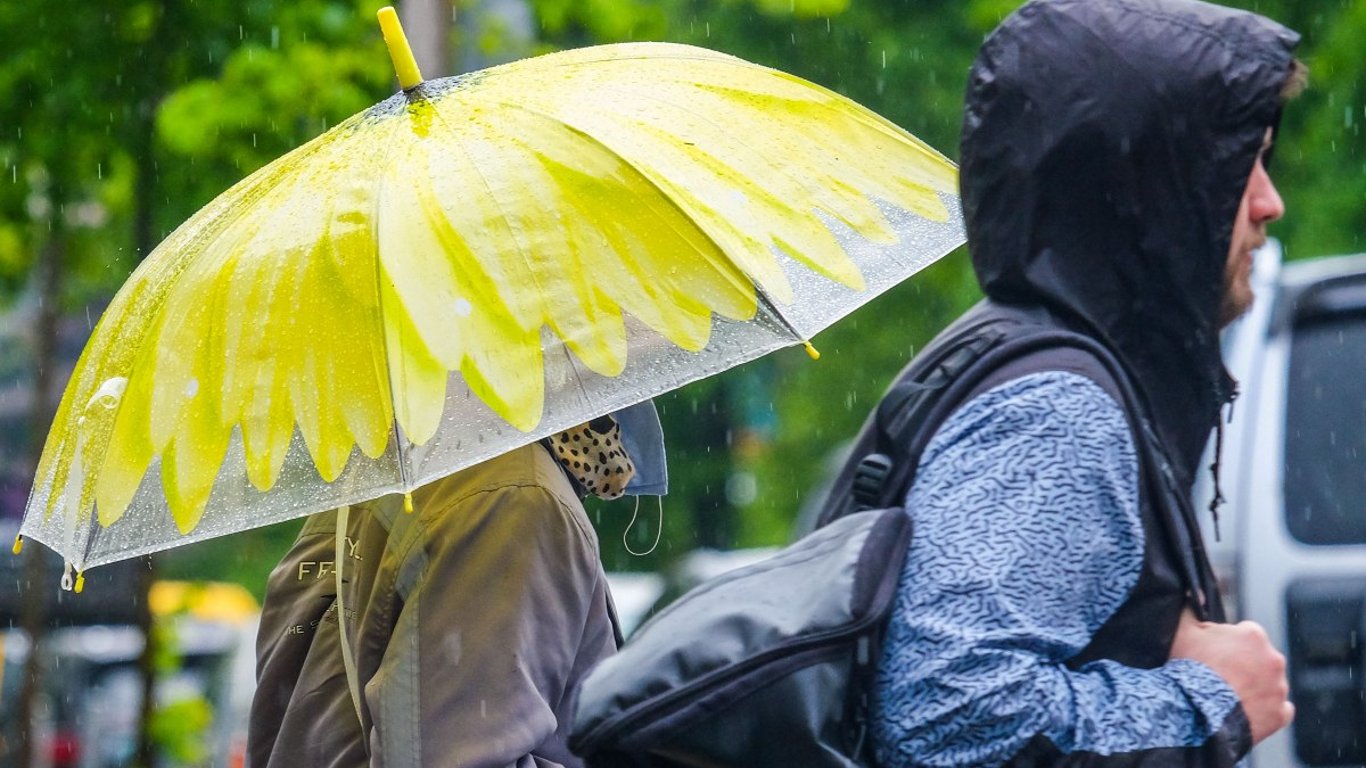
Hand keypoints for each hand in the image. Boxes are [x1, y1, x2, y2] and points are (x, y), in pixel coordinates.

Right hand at [1169, 609, 1293, 743]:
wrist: (1196, 712)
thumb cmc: (1189, 669)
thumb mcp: (1182, 631)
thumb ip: (1191, 609)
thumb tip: (1195, 594)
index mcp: (1253, 634)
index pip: (1244, 633)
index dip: (1226, 644)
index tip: (1213, 655)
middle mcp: (1274, 658)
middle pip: (1259, 658)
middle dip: (1243, 664)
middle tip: (1218, 676)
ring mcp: (1279, 688)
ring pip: (1269, 683)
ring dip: (1254, 687)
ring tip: (1227, 696)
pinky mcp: (1280, 714)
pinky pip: (1279, 709)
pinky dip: (1266, 709)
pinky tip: (1247, 710)